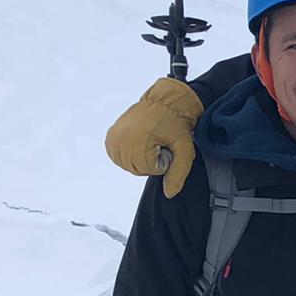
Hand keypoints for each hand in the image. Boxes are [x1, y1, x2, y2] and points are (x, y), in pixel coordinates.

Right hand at [104, 78, 204, 197]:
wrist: (165, 101)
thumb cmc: (176, 124)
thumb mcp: (184, 150)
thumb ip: (178, 174)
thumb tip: (169, 194)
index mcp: (136, 142)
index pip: (149, 170)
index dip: (162, 161)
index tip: (166, 145)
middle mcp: (120, 139)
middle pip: (137, 169)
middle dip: (151, 160)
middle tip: (159, 142)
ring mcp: (113, 137)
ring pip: (128, 164)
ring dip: (140, 157)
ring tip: (150, 140)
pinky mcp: (111, 135)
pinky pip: (119, 157)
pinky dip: (130, 154)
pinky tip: (140, 141)